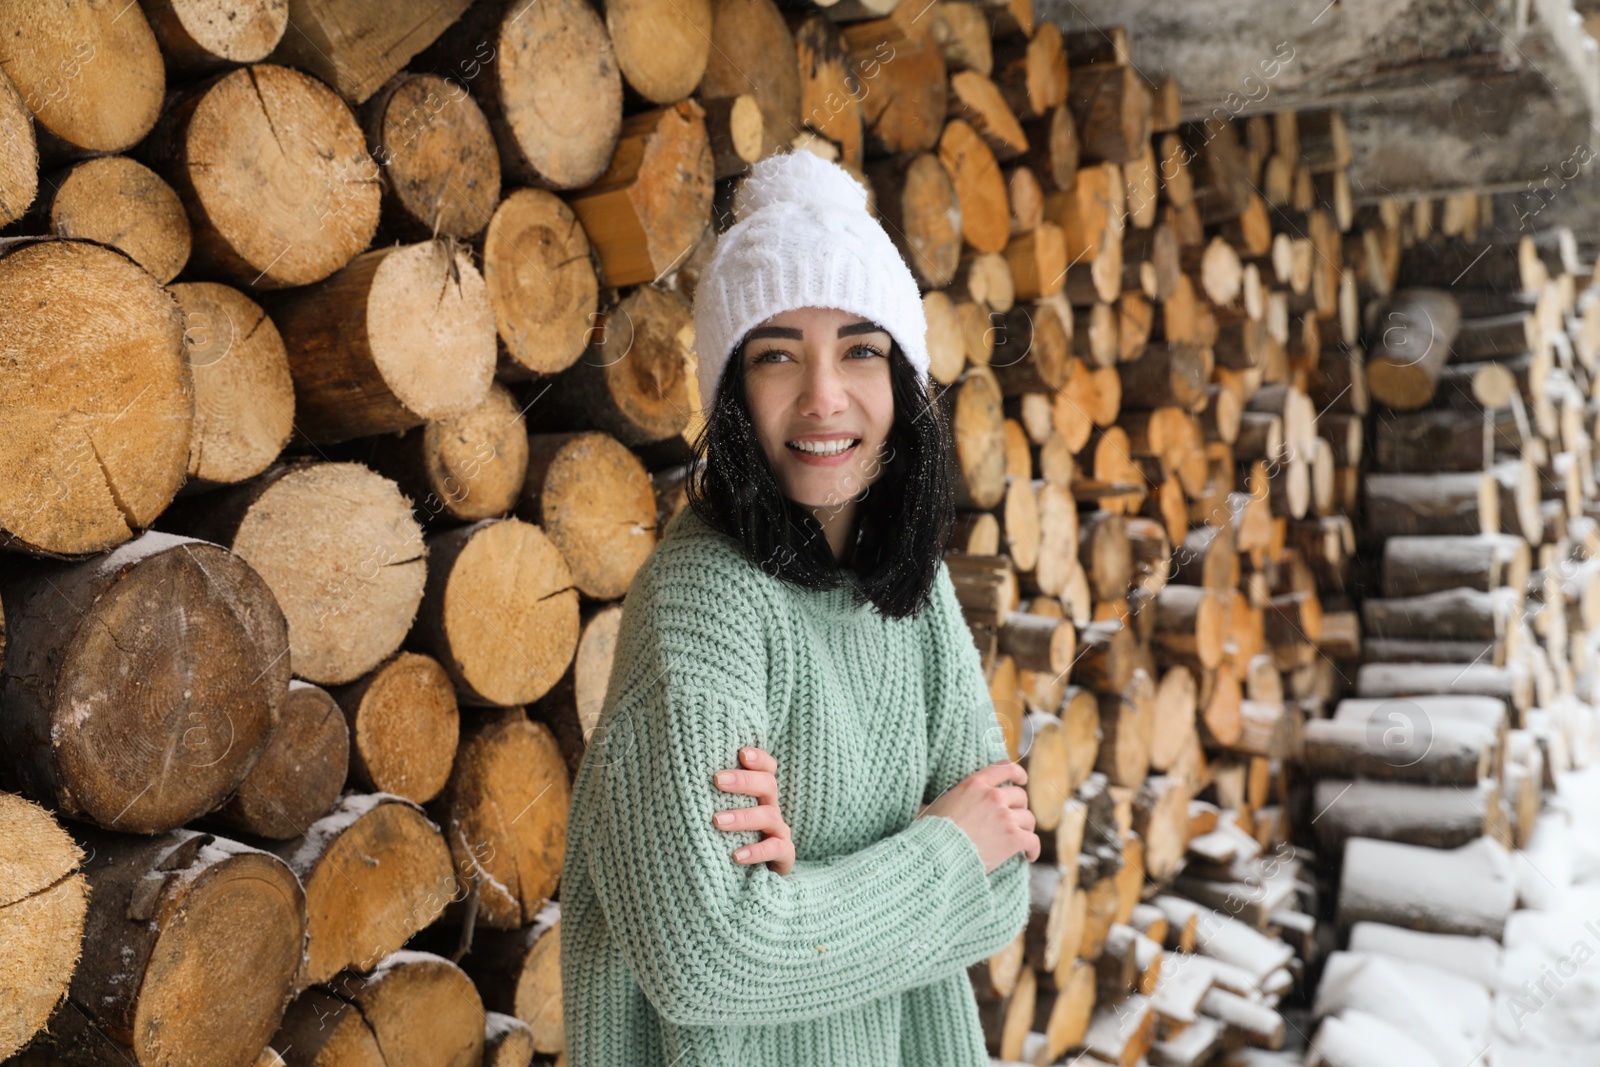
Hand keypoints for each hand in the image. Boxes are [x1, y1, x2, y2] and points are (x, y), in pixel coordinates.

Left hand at [712, 746, 793, 875]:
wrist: (746, 878)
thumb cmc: (724, 836)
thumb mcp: (719, 812)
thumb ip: (705, 796)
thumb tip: (667, 777)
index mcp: (758, 793)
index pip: (767, 768)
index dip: (759, 758)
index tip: (741, 752)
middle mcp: (770, 807)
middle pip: (767, 785)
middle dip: (743, 781)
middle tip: (717, 780)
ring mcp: (778, 831)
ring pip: (768, 815)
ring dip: (742, 816)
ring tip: (717, 821)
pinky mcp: (784, 855)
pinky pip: (776, 849)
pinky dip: (757, 851)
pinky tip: (736, 856)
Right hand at [918, 760, 1039, 872]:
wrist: (938, 855)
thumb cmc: (930, 833)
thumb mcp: (934, 805)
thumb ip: (943, 800)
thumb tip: (925, 803)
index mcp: (974, 784)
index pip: (1003, 768)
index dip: (1016, 773)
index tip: (1021, 779)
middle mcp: (993, 796)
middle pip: (1020, 796)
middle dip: (1020, 808)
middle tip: (1016, 819)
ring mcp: (1005, 817)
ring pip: (1028, 819)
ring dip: (1026, 829)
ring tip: (1021, 839)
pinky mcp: (1013, 838)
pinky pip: (1032, 840)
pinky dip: (1032, 849)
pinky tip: (1028, 856)